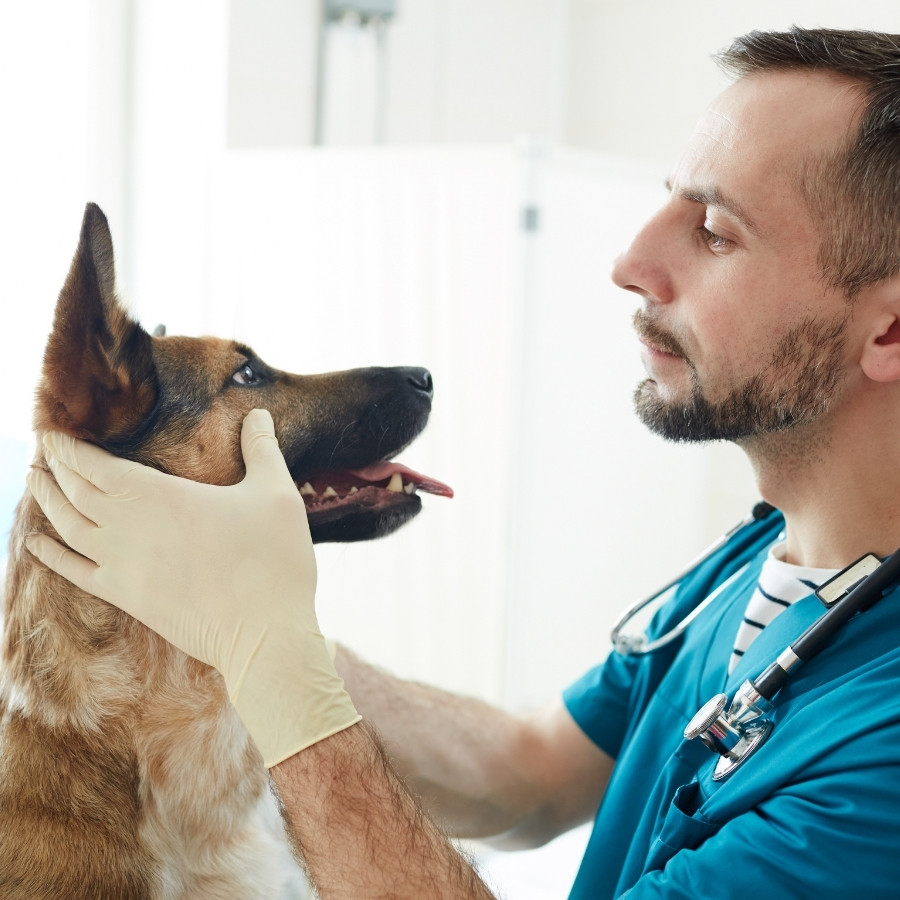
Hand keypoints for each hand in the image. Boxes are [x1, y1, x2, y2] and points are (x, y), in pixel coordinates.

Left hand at [26, 409, 359, 766]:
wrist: (264, 633)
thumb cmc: (274, 560)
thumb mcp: (276, 494)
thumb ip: (262, 448)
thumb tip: (259, 412)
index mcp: (162, 496)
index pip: (98, 464)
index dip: (71, 447)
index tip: (54, 431)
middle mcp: (131, 528)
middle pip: (76, 491)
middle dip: (55, 466)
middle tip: (43, 447)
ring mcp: (123, 566)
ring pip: (68, 527)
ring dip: (47, 500)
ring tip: (34, 479)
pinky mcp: (127, 597)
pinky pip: (74, 572)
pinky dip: (50, 554)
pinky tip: (36, 542)